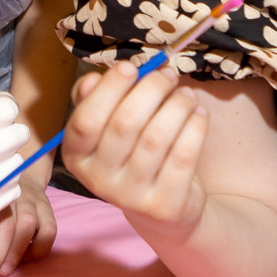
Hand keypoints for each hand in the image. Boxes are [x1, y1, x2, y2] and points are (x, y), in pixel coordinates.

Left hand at [0, 173, 56, 276]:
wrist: (24, 179)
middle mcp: (12, 196)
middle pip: (6, 224)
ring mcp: (32, 202)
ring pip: (26, 225)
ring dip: (14, 253)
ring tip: (4, 272)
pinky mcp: (47, 210)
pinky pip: (48, 231)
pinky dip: (38, 248)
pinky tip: (25, 260)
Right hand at [59, 57, 207, 231]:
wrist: (159, 210)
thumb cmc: (130, 156)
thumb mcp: (105, 130)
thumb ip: (94, 100)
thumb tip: (93, 78)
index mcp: (77, 157)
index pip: (86, 120)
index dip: (108, 90)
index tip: (130, 66)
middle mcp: (98, 180)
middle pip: (125, 124)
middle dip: (151, 89)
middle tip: (168, 74)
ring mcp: (131, 196)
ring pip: (156, 137)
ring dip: (177, 105)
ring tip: (187, 94)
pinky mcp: (164, 205)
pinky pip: (183, 157)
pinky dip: (195, 128)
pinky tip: (199, 114)